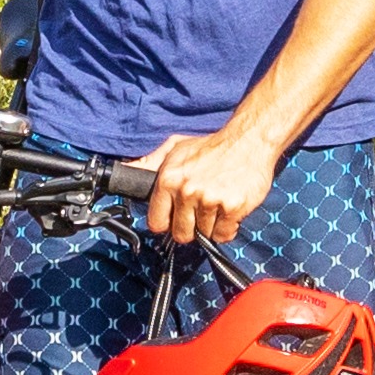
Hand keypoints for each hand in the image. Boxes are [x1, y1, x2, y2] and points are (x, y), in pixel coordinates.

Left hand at [142, 118, 293, 245]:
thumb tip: (125, 169)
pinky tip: (229, 209)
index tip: (175, 218)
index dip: (166, 223)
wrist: (249, 140)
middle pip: (181, 234)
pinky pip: (224, 234)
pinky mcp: (232, 208)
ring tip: (217, 203)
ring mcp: (210, 200)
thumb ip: (150, 162)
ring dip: (211, 224)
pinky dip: (227, 227)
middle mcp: (187, 191)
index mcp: (169, 179)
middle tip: (200, 212)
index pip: (157, 222)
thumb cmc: (211, 146)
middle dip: (190, 228)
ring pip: (204, 234)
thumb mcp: (176, 148)